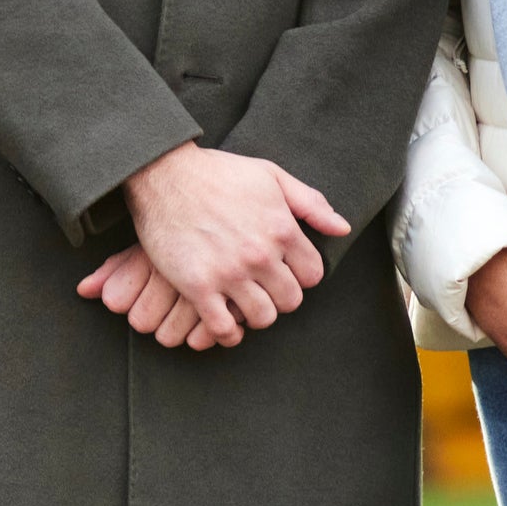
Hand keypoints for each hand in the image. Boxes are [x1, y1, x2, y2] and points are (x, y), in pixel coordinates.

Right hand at [96, 143, 350, 345]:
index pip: (312, 276)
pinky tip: (222, 322)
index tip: (283, 272)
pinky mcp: (197, 286)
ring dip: (255, 315)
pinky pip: (223, 328)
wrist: (164, 174)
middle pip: (290, 301)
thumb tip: (342, 228)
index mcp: (282, 228)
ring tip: (243, 303)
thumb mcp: (271, 176)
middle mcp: (260, 254)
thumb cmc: (218, 172)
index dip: (300, 276)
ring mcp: (229, 272)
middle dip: (280, 297)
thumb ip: (310, 203)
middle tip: (263, 289)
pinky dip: (226, 333)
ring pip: (262, 318)